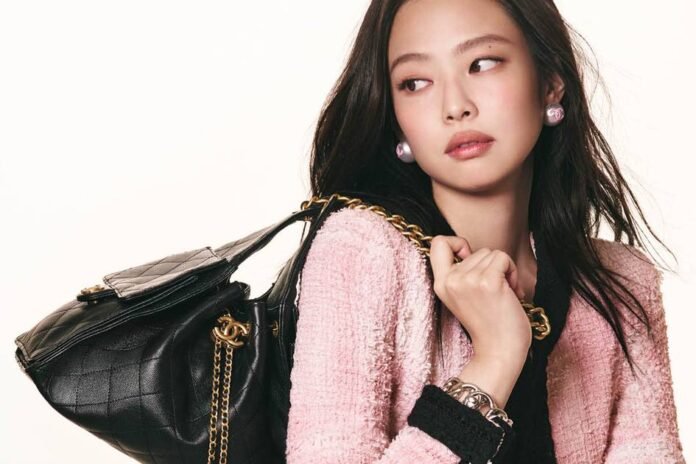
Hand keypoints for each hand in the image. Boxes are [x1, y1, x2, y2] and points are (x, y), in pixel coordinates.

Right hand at [429, 235, 531, 364]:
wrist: (499, 353)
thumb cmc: (489, 325)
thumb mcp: (463, 297)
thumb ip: (461, 275)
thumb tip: (472, 251)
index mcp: (441, 284)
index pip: (438, 243)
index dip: (456, 243)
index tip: (469, 259)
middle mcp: (450, 280)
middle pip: (477, 250)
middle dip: (492, 266)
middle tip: (496, 291)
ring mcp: (468, 280)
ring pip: (492, 253)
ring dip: (505, 271)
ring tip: (504, 294)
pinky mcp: (488, 281)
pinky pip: (503, 258)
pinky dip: (513, 272)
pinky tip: (512, 292)